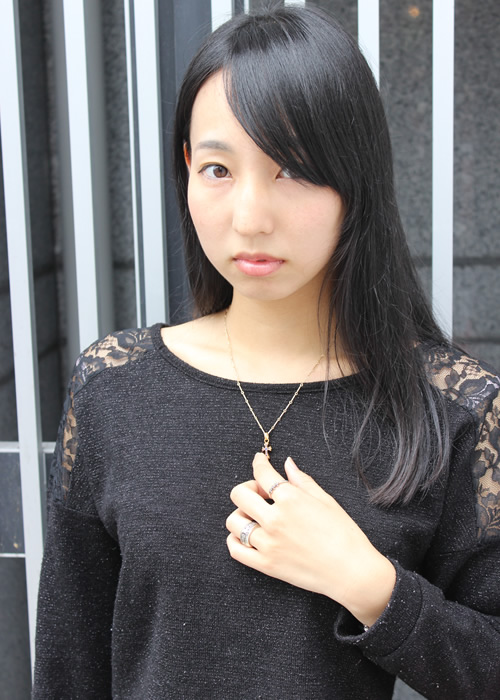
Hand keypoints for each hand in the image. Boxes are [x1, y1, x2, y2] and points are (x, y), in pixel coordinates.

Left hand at [226, 453, 395, 626]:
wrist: (352, 572)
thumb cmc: (345, 535)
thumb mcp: (326, 501)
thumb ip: (302, 480)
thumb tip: (287, 463)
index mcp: (291, 499)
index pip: (263, 473)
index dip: (259, 463)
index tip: (259, 461)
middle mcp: (275, 519)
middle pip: (240, 494)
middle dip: (247, 487)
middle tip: (260, 492)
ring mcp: (268, 543)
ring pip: (234, 521)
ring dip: (241, 514)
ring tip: (256, 516)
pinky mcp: (266, 565)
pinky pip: (235, 550)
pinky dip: (235, 540)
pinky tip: (248, 535)